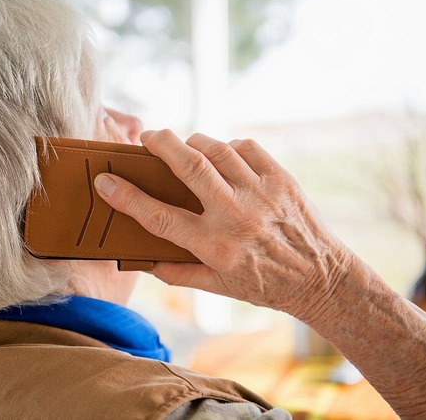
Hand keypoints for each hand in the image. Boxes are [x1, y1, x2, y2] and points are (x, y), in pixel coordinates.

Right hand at [94, 129, 351, 315]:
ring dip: (195, 143)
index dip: (127, 197)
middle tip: (146, 136)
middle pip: (189, 165)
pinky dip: (230, 146)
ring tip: (185, 147)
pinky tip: (225, 156)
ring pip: (218, 150)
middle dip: (161, 143)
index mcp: (214, 247)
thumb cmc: (266, 286)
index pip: (159, 217)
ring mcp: (260, 194)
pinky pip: (248, 148)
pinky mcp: (281, 180)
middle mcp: (235, 216)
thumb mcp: (220, 288)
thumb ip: (180, 274)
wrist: (320, 279)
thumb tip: (146, 262)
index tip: (105, 180)